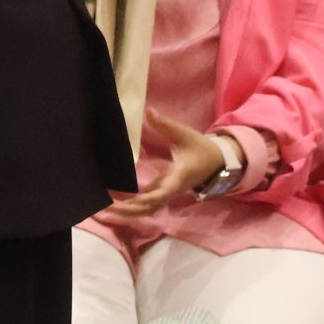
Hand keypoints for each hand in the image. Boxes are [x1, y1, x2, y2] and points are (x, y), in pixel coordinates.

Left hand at [103, 110, 225, 217]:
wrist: (218, 162)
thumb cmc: (201, 148)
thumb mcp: (185, 134)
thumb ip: (166, 125)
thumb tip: (149, 111)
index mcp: (178, 177)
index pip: (164, 191)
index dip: (150, 197)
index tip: (136, 199)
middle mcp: (172, 189)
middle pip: (151, 206)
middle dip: (130, 210)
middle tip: (107, 208)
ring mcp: (168, 192)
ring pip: (148, 209)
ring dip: (129, 212)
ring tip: (105, 210)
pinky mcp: (164, 191)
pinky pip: (148, 204)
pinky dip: (133, 208)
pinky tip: (115, 206)